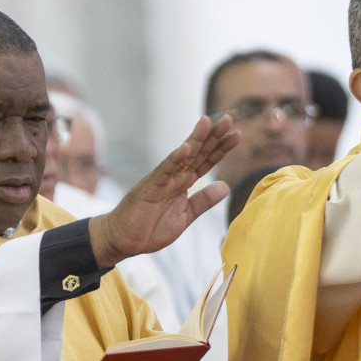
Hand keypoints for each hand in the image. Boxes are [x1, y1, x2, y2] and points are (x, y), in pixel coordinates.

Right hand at [86, 116, 240, 267]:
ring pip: (182, 156)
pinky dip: (174, 159)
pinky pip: (164, 171)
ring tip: (208, 122)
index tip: (236, 135)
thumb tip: (225, 186)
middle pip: (197, 153)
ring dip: (196, 139)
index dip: (221, 149)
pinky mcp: (150, 188)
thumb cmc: (150, 227)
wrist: (124, 240)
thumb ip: (203, 201)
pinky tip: (185, 147)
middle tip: (229, 119)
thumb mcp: (185, 216)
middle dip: (213, 137)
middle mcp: (174, 177)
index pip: (206, 162)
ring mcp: (162, 180)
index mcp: (183, 183)